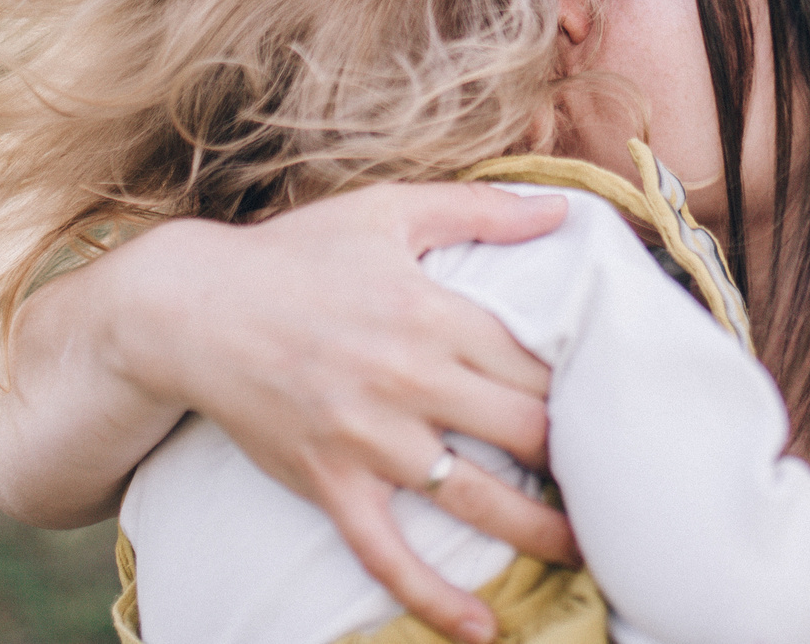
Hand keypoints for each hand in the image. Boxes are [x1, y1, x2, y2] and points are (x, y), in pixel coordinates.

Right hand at [0, 182, 576, 643]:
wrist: (191, 307)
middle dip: (578, 459)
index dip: (585, 388)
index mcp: (435, 312)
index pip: (538, 361)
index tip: (616, 407)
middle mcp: (411, 378)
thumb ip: (481, 210)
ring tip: (586, 551)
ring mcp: (370, 438)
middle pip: (524, 431)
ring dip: (539, 532)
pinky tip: (479, 630)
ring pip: (476, 499)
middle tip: (618, 480)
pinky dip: (433, 596)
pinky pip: (387, 552)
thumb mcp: (390, 211)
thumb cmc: (295, 253)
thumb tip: (560, 207)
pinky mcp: (329, 483)